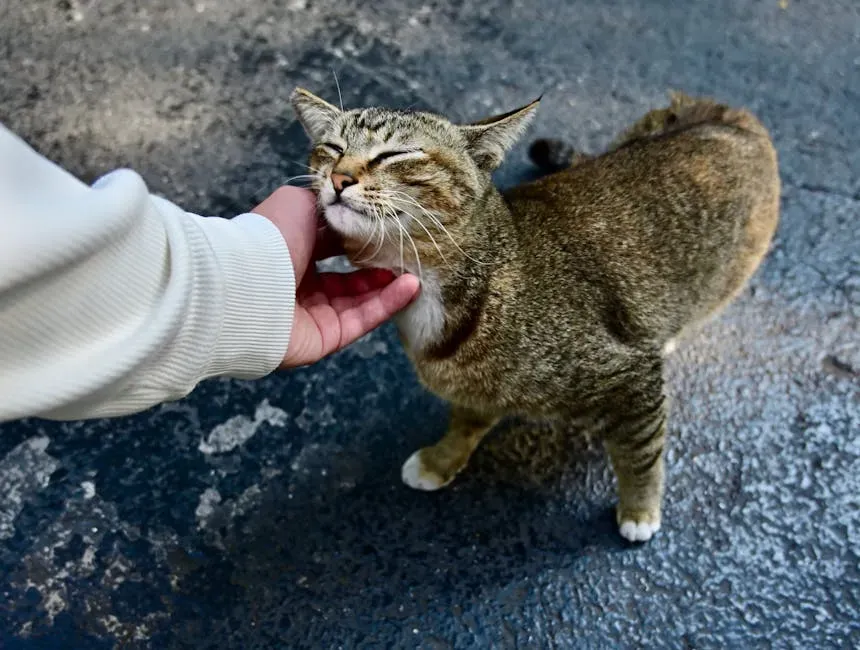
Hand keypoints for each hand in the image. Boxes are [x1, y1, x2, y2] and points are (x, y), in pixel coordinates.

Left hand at [253, 186, 419, 367]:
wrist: (249, 282)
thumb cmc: (271, 236)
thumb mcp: (297, 203)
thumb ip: (323, 204)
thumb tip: (345, 206)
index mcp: (291, 253)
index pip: (331, 249)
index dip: (358, 242)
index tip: (387, 231)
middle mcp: (301, 286)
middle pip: (348, 280)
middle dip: (377, 268)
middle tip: (406, 255)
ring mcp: (312, 315)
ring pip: (359, 301)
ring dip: (388, 287)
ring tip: (415, 272)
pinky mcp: (324, 339)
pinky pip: (361, 321)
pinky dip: (387, 305)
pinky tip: (410, 287)